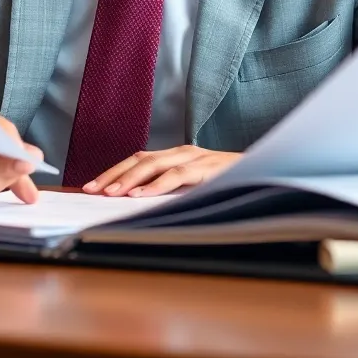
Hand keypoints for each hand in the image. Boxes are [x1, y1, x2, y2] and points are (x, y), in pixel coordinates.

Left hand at [82, 146, 240, 197]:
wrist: (266, 173)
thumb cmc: (228, 185)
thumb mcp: (194, 187)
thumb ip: (171, 189)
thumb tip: (135, 205)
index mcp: (177, 155)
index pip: (138, 160)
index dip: (114, 171)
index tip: (91, 186)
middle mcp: (183, 152)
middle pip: (140, 159)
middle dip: (114, 174)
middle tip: (92, 190)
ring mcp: (196, 158)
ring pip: (155, 164)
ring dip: (130, 179)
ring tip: (112, 193)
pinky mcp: (208, 168)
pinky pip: (178, 175)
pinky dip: (157, 185)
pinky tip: (141, 195)